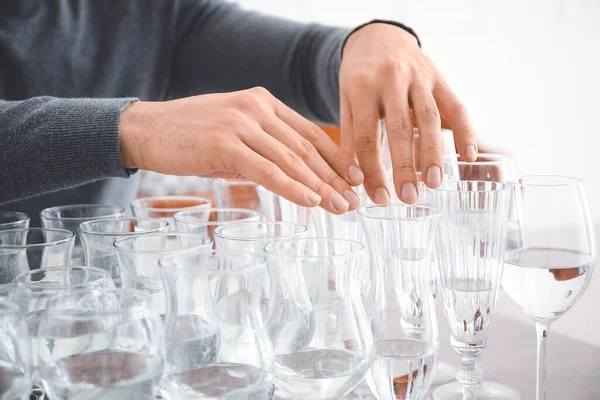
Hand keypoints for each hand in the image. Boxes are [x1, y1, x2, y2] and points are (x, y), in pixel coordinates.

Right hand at [119, 88, 362, 213]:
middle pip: (306, 148)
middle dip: (334, 178)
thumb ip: (263, 149)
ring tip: (341, 207)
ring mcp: (241, 123)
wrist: (146, 130)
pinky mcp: (225, 143)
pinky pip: (267, 170)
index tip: (354, 179)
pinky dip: (292, 187)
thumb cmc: (190, 136)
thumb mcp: (234, 135)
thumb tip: (293, 178)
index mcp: (263, 102)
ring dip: (320, 187)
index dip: (335, 159)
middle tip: (355, 201)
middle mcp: (256, 108)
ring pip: (291, 159)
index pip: (309, 133)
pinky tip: (311, 202)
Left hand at [340, 22, 476, 203]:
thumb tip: (354, 179)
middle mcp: (391, 79)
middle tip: (408, 196)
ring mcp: (418, 76)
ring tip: (434, 182)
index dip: (372, 170)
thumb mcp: (346, 102)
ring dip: (433, 152)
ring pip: (429, 117)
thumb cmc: (359, 77)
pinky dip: (465, 131)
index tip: (379, 197)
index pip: (366, 136)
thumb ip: (350, 138)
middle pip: (399, 128)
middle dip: (404, 166)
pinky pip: (455, 106)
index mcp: (362, 87)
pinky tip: (468, 156)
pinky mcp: (439, 78)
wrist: (378, 38)